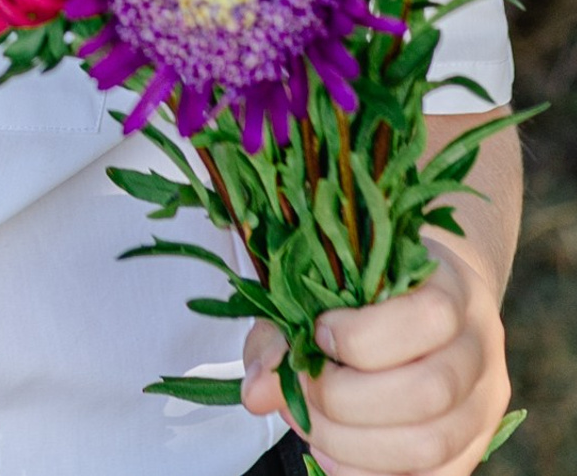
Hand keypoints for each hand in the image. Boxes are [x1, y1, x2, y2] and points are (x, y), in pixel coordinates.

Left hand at [242, 246, 510, 474]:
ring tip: (310, 430)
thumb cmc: (366, 287)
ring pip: (432, 444)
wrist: (431, 296)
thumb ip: (286, 331)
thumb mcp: (326, 283)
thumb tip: (256, 393)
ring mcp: (485, 403)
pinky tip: (335, 456)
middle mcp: (479, 348)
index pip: (428, 318)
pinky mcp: (478, 446)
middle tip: (301, 391)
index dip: (363, 336)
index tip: (318, 334)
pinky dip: (374, 474)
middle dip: (346, 400)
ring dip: (355, 446)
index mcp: (451, 289)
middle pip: (428, 392)